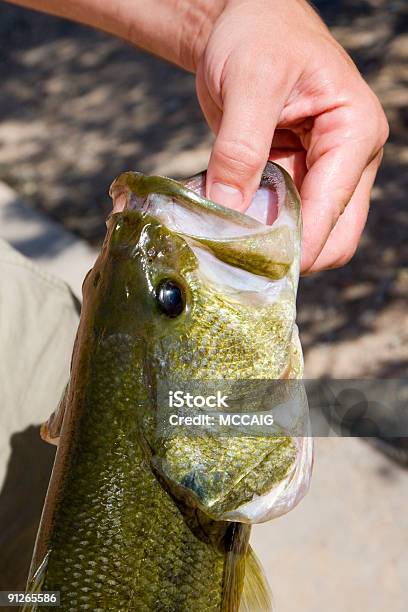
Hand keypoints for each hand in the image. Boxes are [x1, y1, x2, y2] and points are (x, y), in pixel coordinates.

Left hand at [194, 0, 388, 271]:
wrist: (244, 21)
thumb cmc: (258, 34)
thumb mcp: (250, 83)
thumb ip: (241, 149)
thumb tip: (230, 214)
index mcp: (354, 133)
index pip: (334, 211)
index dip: (297, 244)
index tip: (252, 263)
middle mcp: (346, 159)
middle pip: (333, 236)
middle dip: (291, 252)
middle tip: (242, 261)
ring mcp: (321, 172)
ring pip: (306, 233)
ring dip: (270, 242)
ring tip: (228, 241)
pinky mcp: (294, 177)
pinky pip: (280, 217)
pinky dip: (255, 225)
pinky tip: (226, 222)